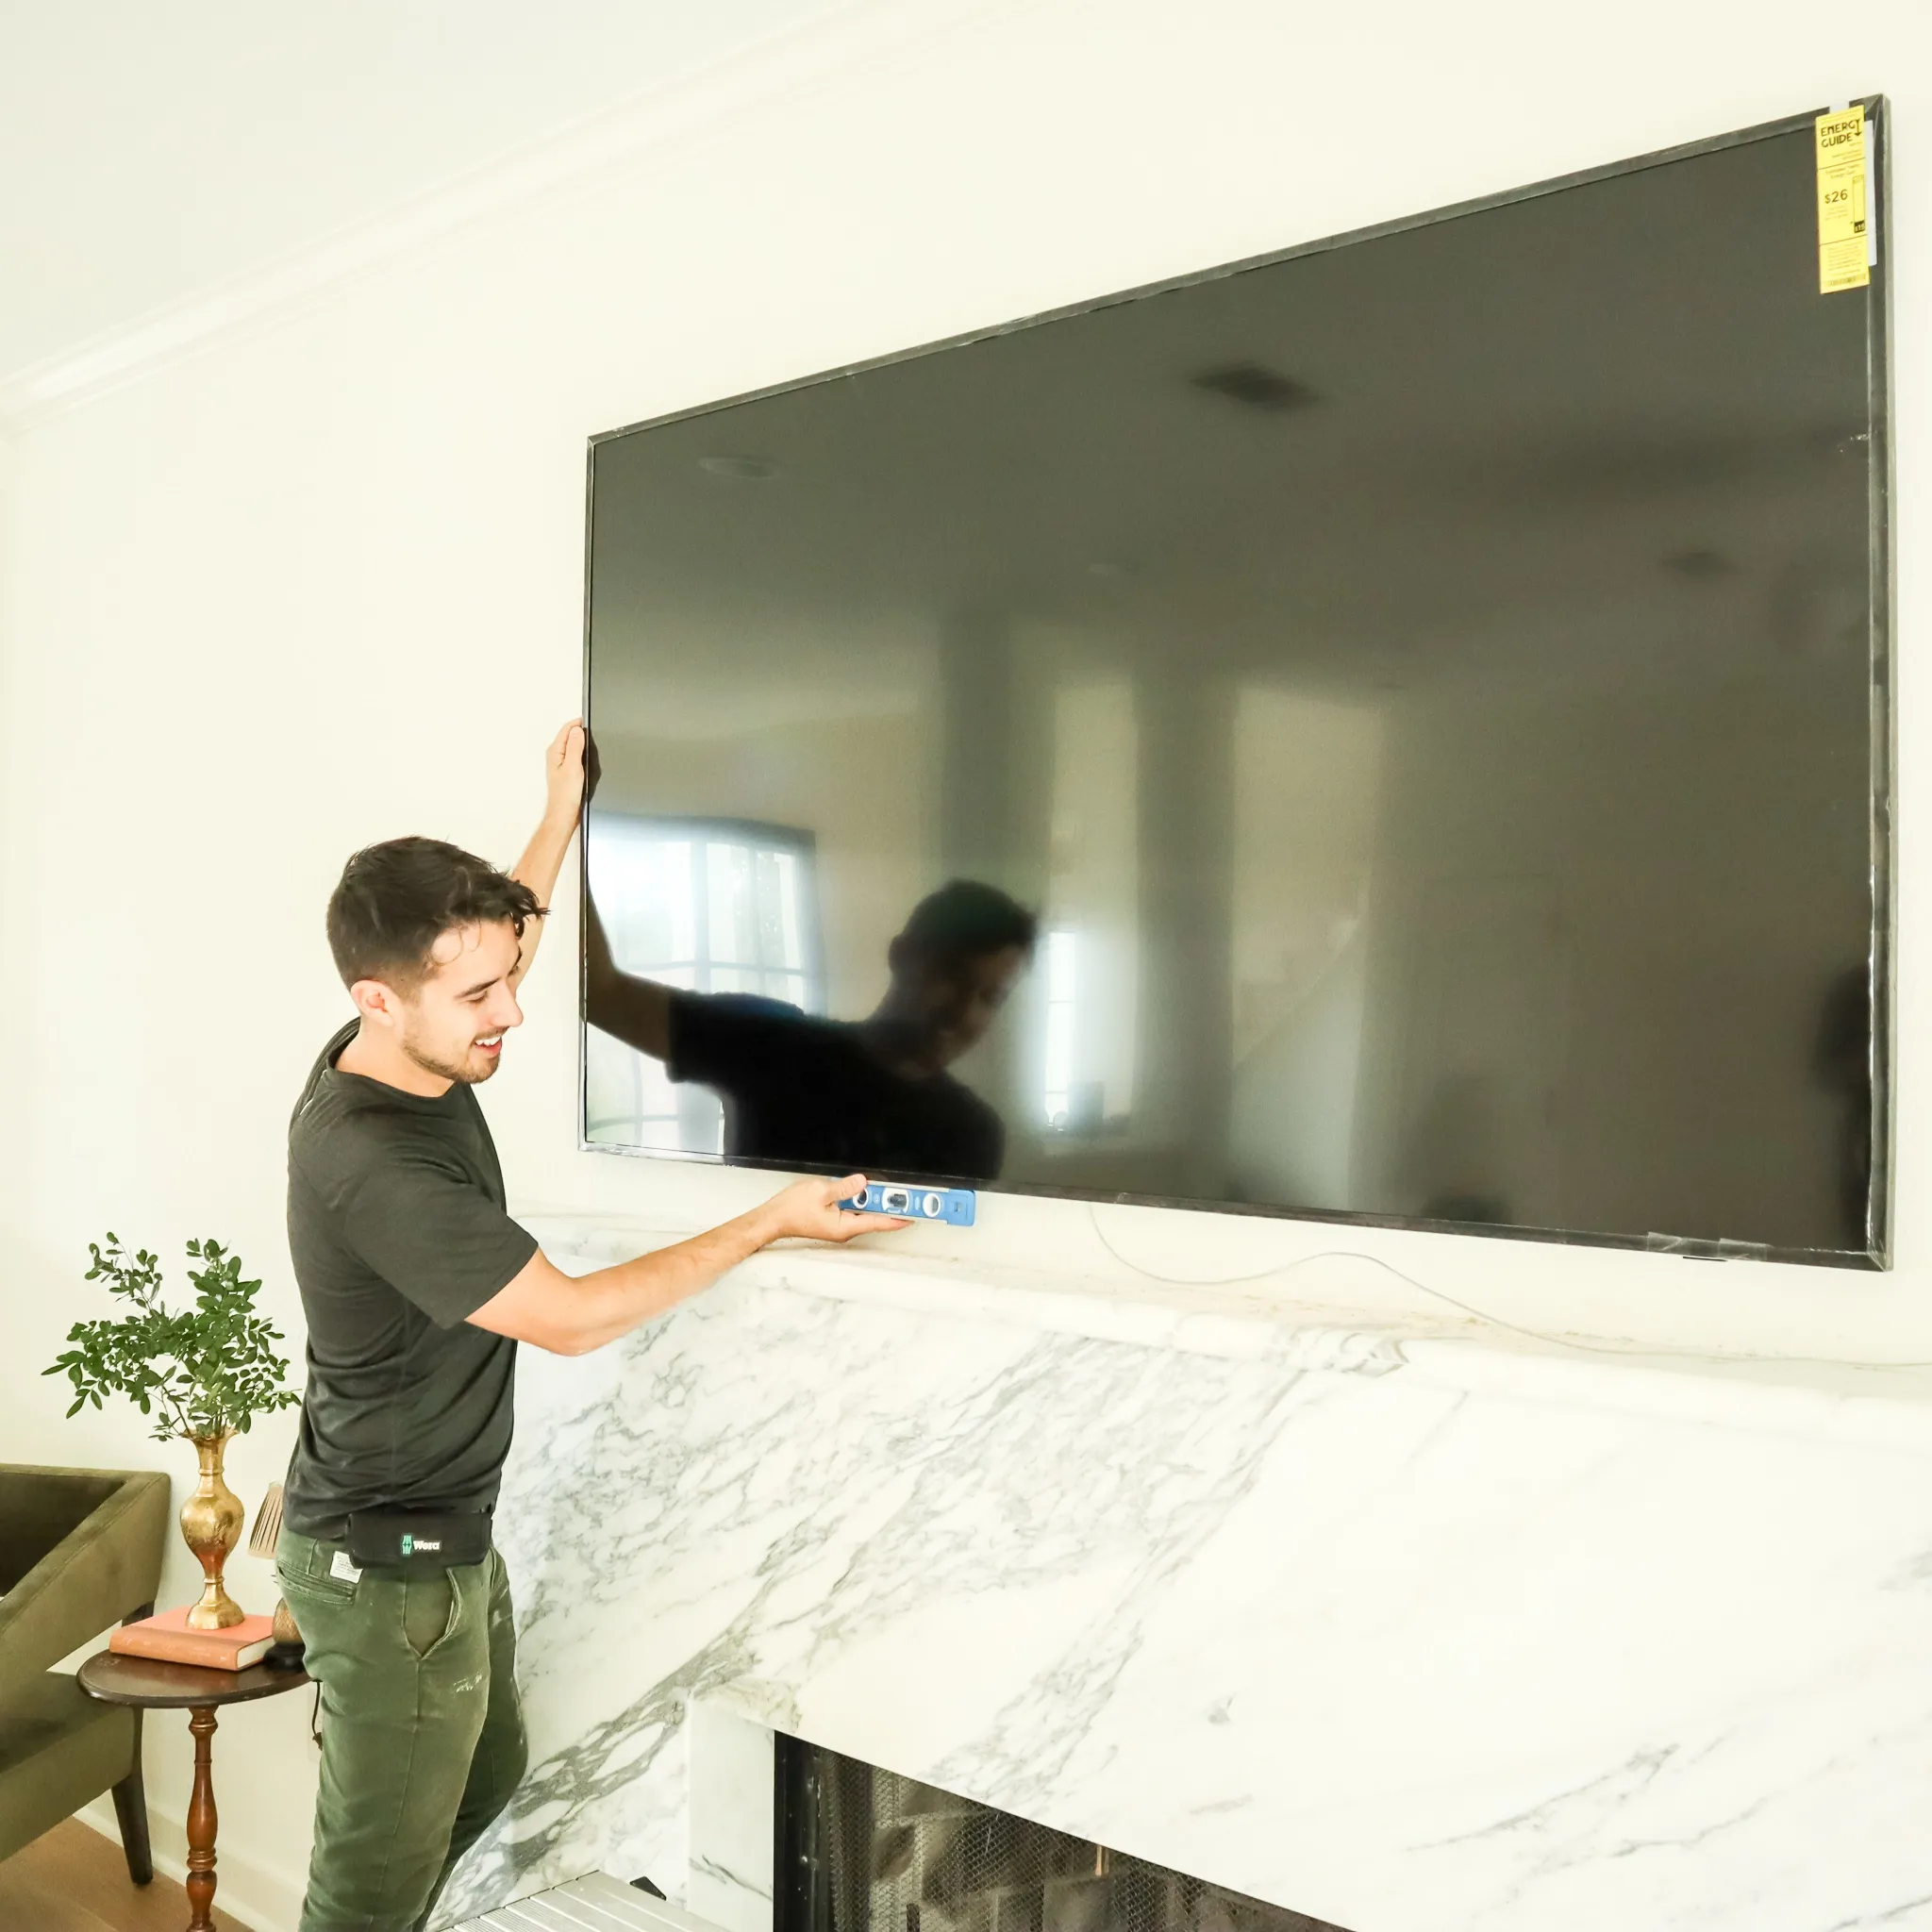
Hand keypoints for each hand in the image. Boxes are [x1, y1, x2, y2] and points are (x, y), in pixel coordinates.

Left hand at [543, 720, 585, 828]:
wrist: (564, 813)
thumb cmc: (566, 795)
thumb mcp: (573, 767)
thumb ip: (575, 747)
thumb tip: (577, 730)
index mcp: (555, 752)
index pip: (566, 729)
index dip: (578, 722)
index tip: (589, 719)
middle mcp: (555, 756)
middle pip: (568, 735)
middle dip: (579, 729)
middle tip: (590, 723)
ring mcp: (560, 763)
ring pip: (571, 745)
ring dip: (580, 740)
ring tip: (589, 734)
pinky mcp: (566, 771)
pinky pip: (574, 754)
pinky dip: (581, 751)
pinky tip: (587, 753)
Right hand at [758, 1174, 907, 1245]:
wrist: (773, 1218)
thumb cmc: (791, 1210)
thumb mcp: (821, 1191)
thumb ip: (844, 1187)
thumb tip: (863, 1182)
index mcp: (845, 1226)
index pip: (879, 1222)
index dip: (898, 1217)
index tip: (915, 1213)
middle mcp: (845, 1229)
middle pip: (874, 1216)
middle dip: (889, 1205)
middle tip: (905, 1193)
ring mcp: (839, 1225)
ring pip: (864, 1212)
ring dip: (874, 1201)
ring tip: (885, 1189)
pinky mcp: (833, 1220)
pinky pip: (853, 1210)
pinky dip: (860, 1200)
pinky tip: (861, 1189)